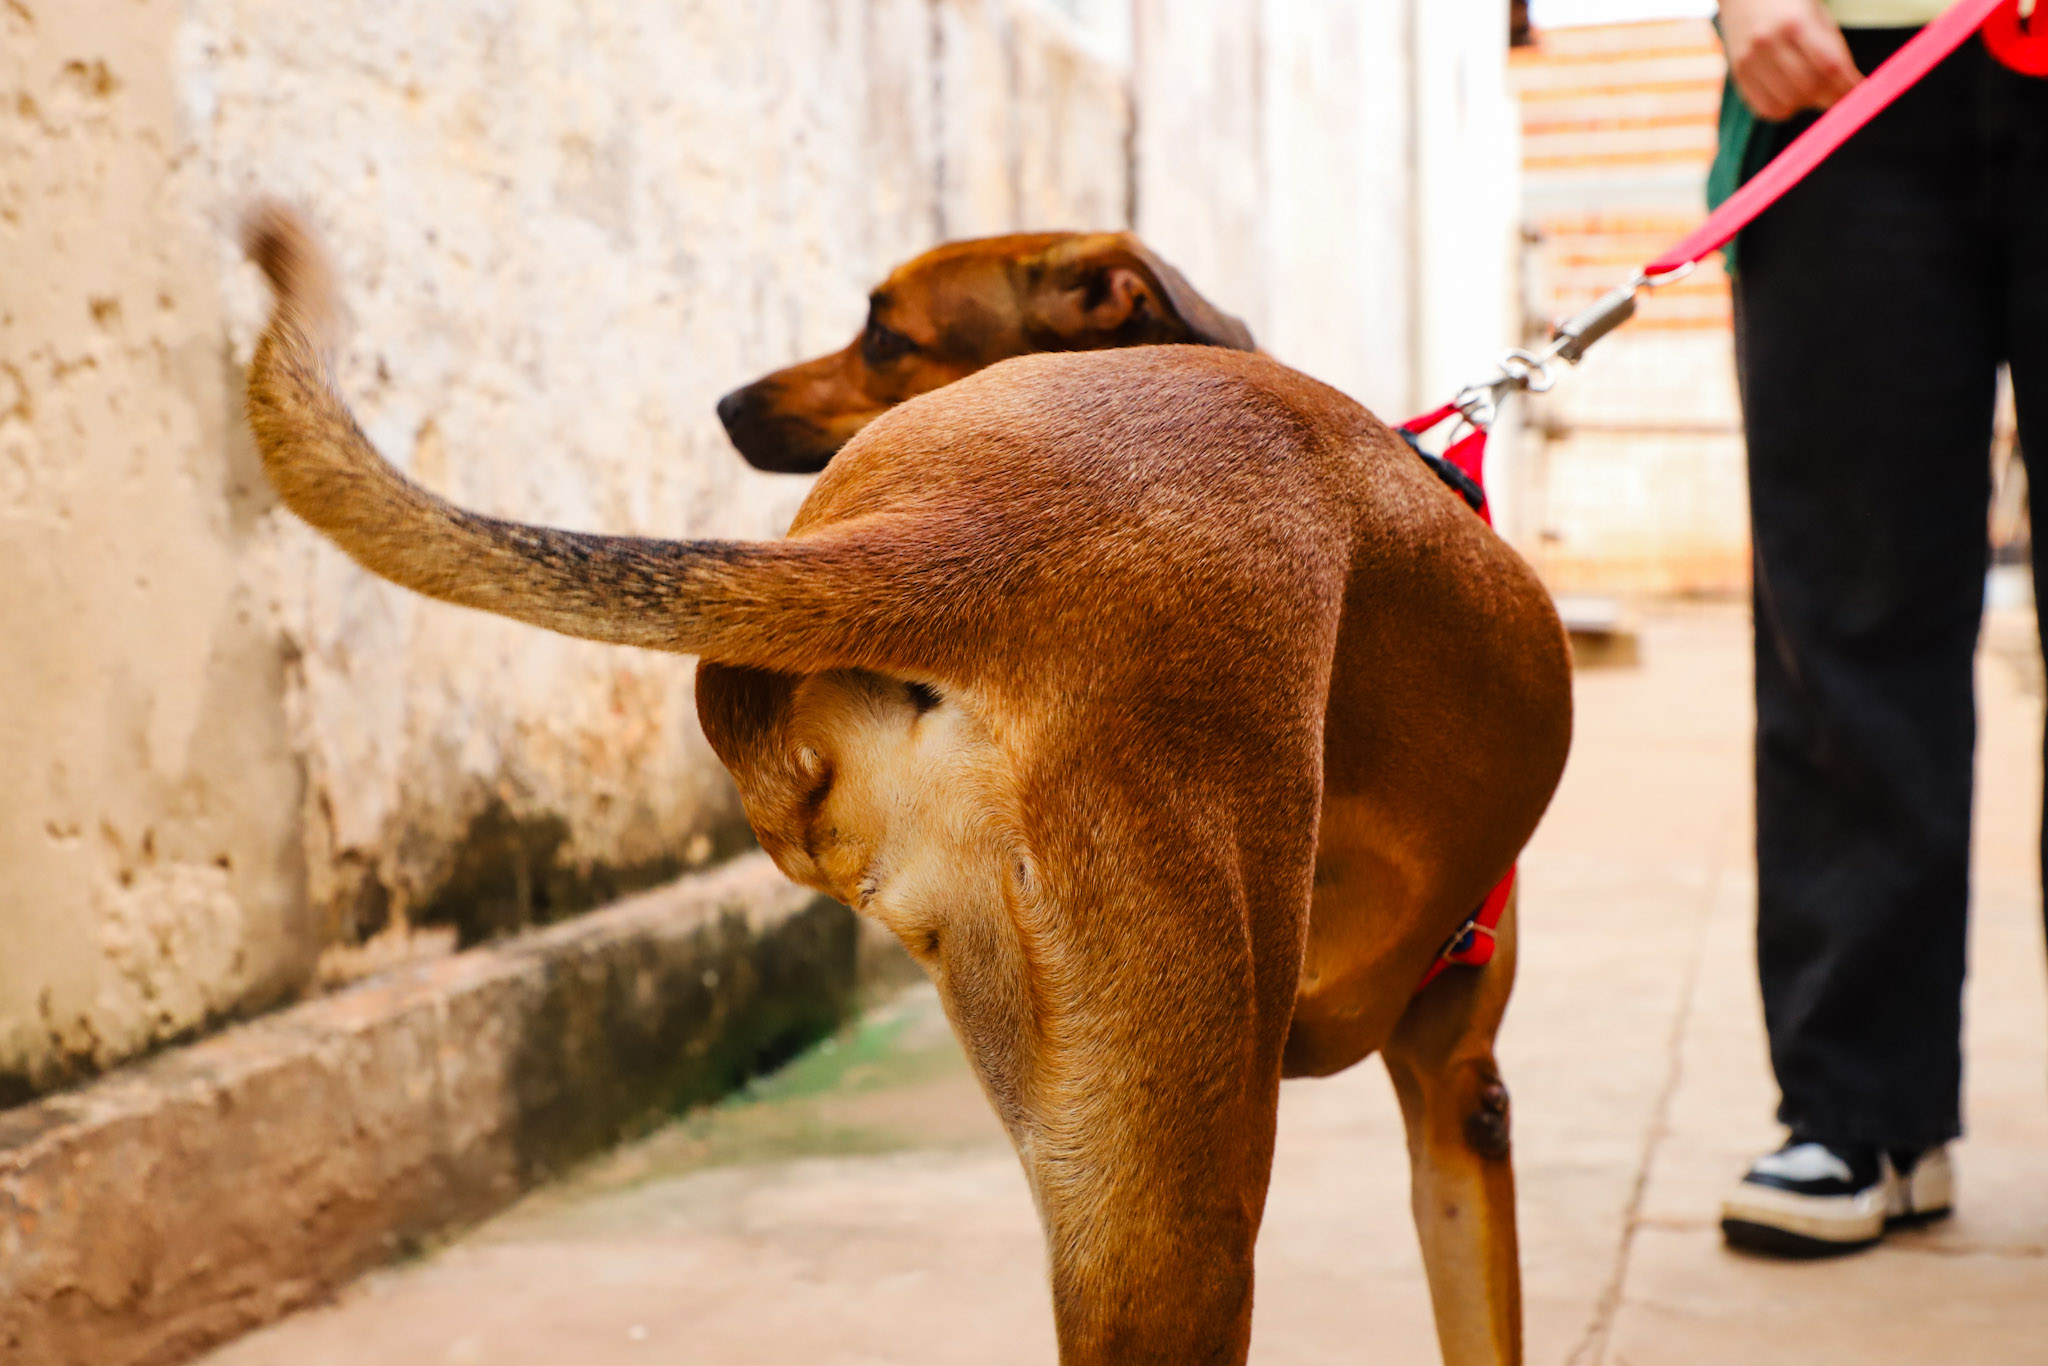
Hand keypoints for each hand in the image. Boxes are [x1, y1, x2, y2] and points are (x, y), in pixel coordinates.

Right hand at [1718, 0, 1861, 120]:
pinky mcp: (1738, 74)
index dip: (1848, 85)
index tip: (1861, 94)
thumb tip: (1850, 87)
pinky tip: (1792, 97)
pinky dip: (1785, 109)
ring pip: (1788, 103)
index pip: (1829, 65)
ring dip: (1808, 104)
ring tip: (1814, 92)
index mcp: (1795, 23)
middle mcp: (1769, 43)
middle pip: (1809, 87)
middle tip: (1842, 98)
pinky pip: (1766, 108)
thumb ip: (1832, 50)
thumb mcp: (1816, 16)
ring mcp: (1749, 61)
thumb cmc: (1788, 4)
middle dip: (1832, 98)